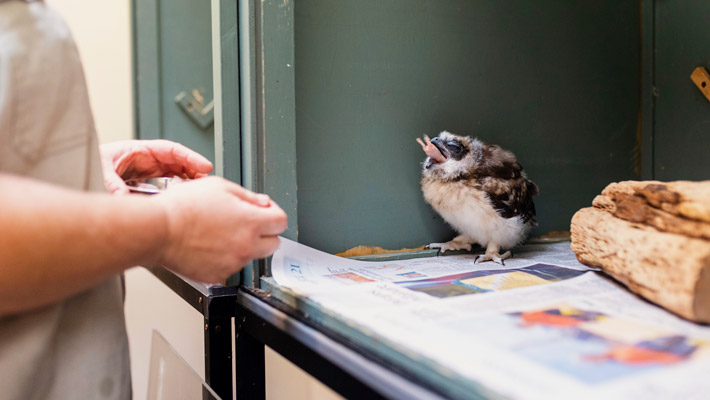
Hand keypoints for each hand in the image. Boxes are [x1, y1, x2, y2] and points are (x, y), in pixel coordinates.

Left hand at [100, 140, 213, 193]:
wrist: (80, 171)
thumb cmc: (89, 163)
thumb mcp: (100, 169)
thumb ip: (112, 183)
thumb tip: (123, 198)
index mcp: (138, 150)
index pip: (172, 150)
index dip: (191, 157)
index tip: (205, 166)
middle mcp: (146, 161)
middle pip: (178, 164)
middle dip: (194, 172)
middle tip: (205, 184)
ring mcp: (147, 173)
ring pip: (174, 177)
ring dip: (186, 185)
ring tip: (196, 194)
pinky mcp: (145, 186)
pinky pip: (165, 188)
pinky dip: (175, 194)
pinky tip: (179, 202)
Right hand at [151, 176, 287, 282]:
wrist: (158, 230)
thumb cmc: (183, 207)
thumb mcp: (219, 186)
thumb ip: (248, 196)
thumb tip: (263, 203)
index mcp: (251, 221)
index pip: (281, 222)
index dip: (274, 213)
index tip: (266, 211)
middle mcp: (246, 245)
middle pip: (273, 243)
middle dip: (265, 233)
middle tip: (247, 223)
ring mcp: (233, 263)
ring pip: (251, 256)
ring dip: (244, 245)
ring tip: (220, 232)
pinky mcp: (218, 275)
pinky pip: (231, 267)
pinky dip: (226, 258)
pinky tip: (211, 246)